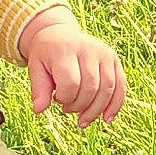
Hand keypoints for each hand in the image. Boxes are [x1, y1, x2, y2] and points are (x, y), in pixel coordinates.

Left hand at [21, 11, 126, 126]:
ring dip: (96, 111)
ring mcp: (104, 53)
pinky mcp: (114, 59)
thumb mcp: (36, 68)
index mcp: (66, 51)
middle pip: (91, 87)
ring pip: (107, 89)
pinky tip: (106, 118)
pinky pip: (120, 85)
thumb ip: (38, 89)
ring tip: (83, 121)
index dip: (64, 98)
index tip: (56, 98)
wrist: (59, 34)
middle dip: (79, 106)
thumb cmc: (46, 55)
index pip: (70, 83)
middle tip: (66, 109)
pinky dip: (115, 105)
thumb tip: (39, 110)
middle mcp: (88, 49)